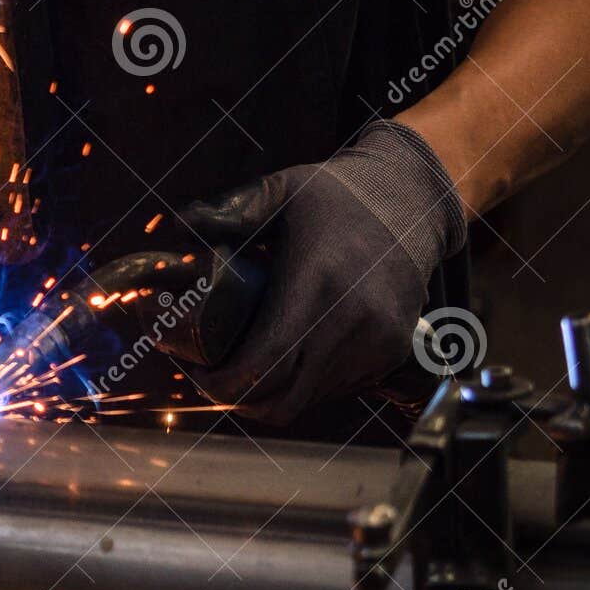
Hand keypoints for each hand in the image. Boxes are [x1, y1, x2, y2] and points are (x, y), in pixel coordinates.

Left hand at [178, 120, 465, 423]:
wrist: (412, 199)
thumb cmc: (335, 194)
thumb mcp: (281, 189)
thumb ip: (230, 211)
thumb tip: (177, 226)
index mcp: (317, 283)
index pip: (262, 368)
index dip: (220, 383)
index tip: (197, 368)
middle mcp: (352, 321)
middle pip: (279, 400)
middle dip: (237, 397)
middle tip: (212, 373)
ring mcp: (377, 343)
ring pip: (307, 400)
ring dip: (271, 392)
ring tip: (247, 360)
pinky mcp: (391, 352)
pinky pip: (335, 389)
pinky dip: (304, 383)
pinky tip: (289, 352)